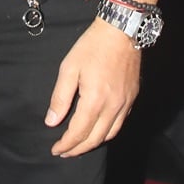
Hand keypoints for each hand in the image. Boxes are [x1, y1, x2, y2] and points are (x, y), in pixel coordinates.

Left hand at [45, 17, 140, 156]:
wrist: (122, 30)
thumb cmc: (92, 46)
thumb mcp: (69, 68)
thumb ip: (60, 97)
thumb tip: (51, 121)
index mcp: (94, 100)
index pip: (78, 132)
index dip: (66, 145)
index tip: (55, 150)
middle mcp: (113, 106)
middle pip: (95, 139)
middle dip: (78, 149)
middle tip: (64, 152)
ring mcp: (125, 103)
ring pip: (110, 134)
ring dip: (93, 143)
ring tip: (79, 145)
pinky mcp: (132, 97)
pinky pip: (120, 123)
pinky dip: (107, 132)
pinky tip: (98, 129)